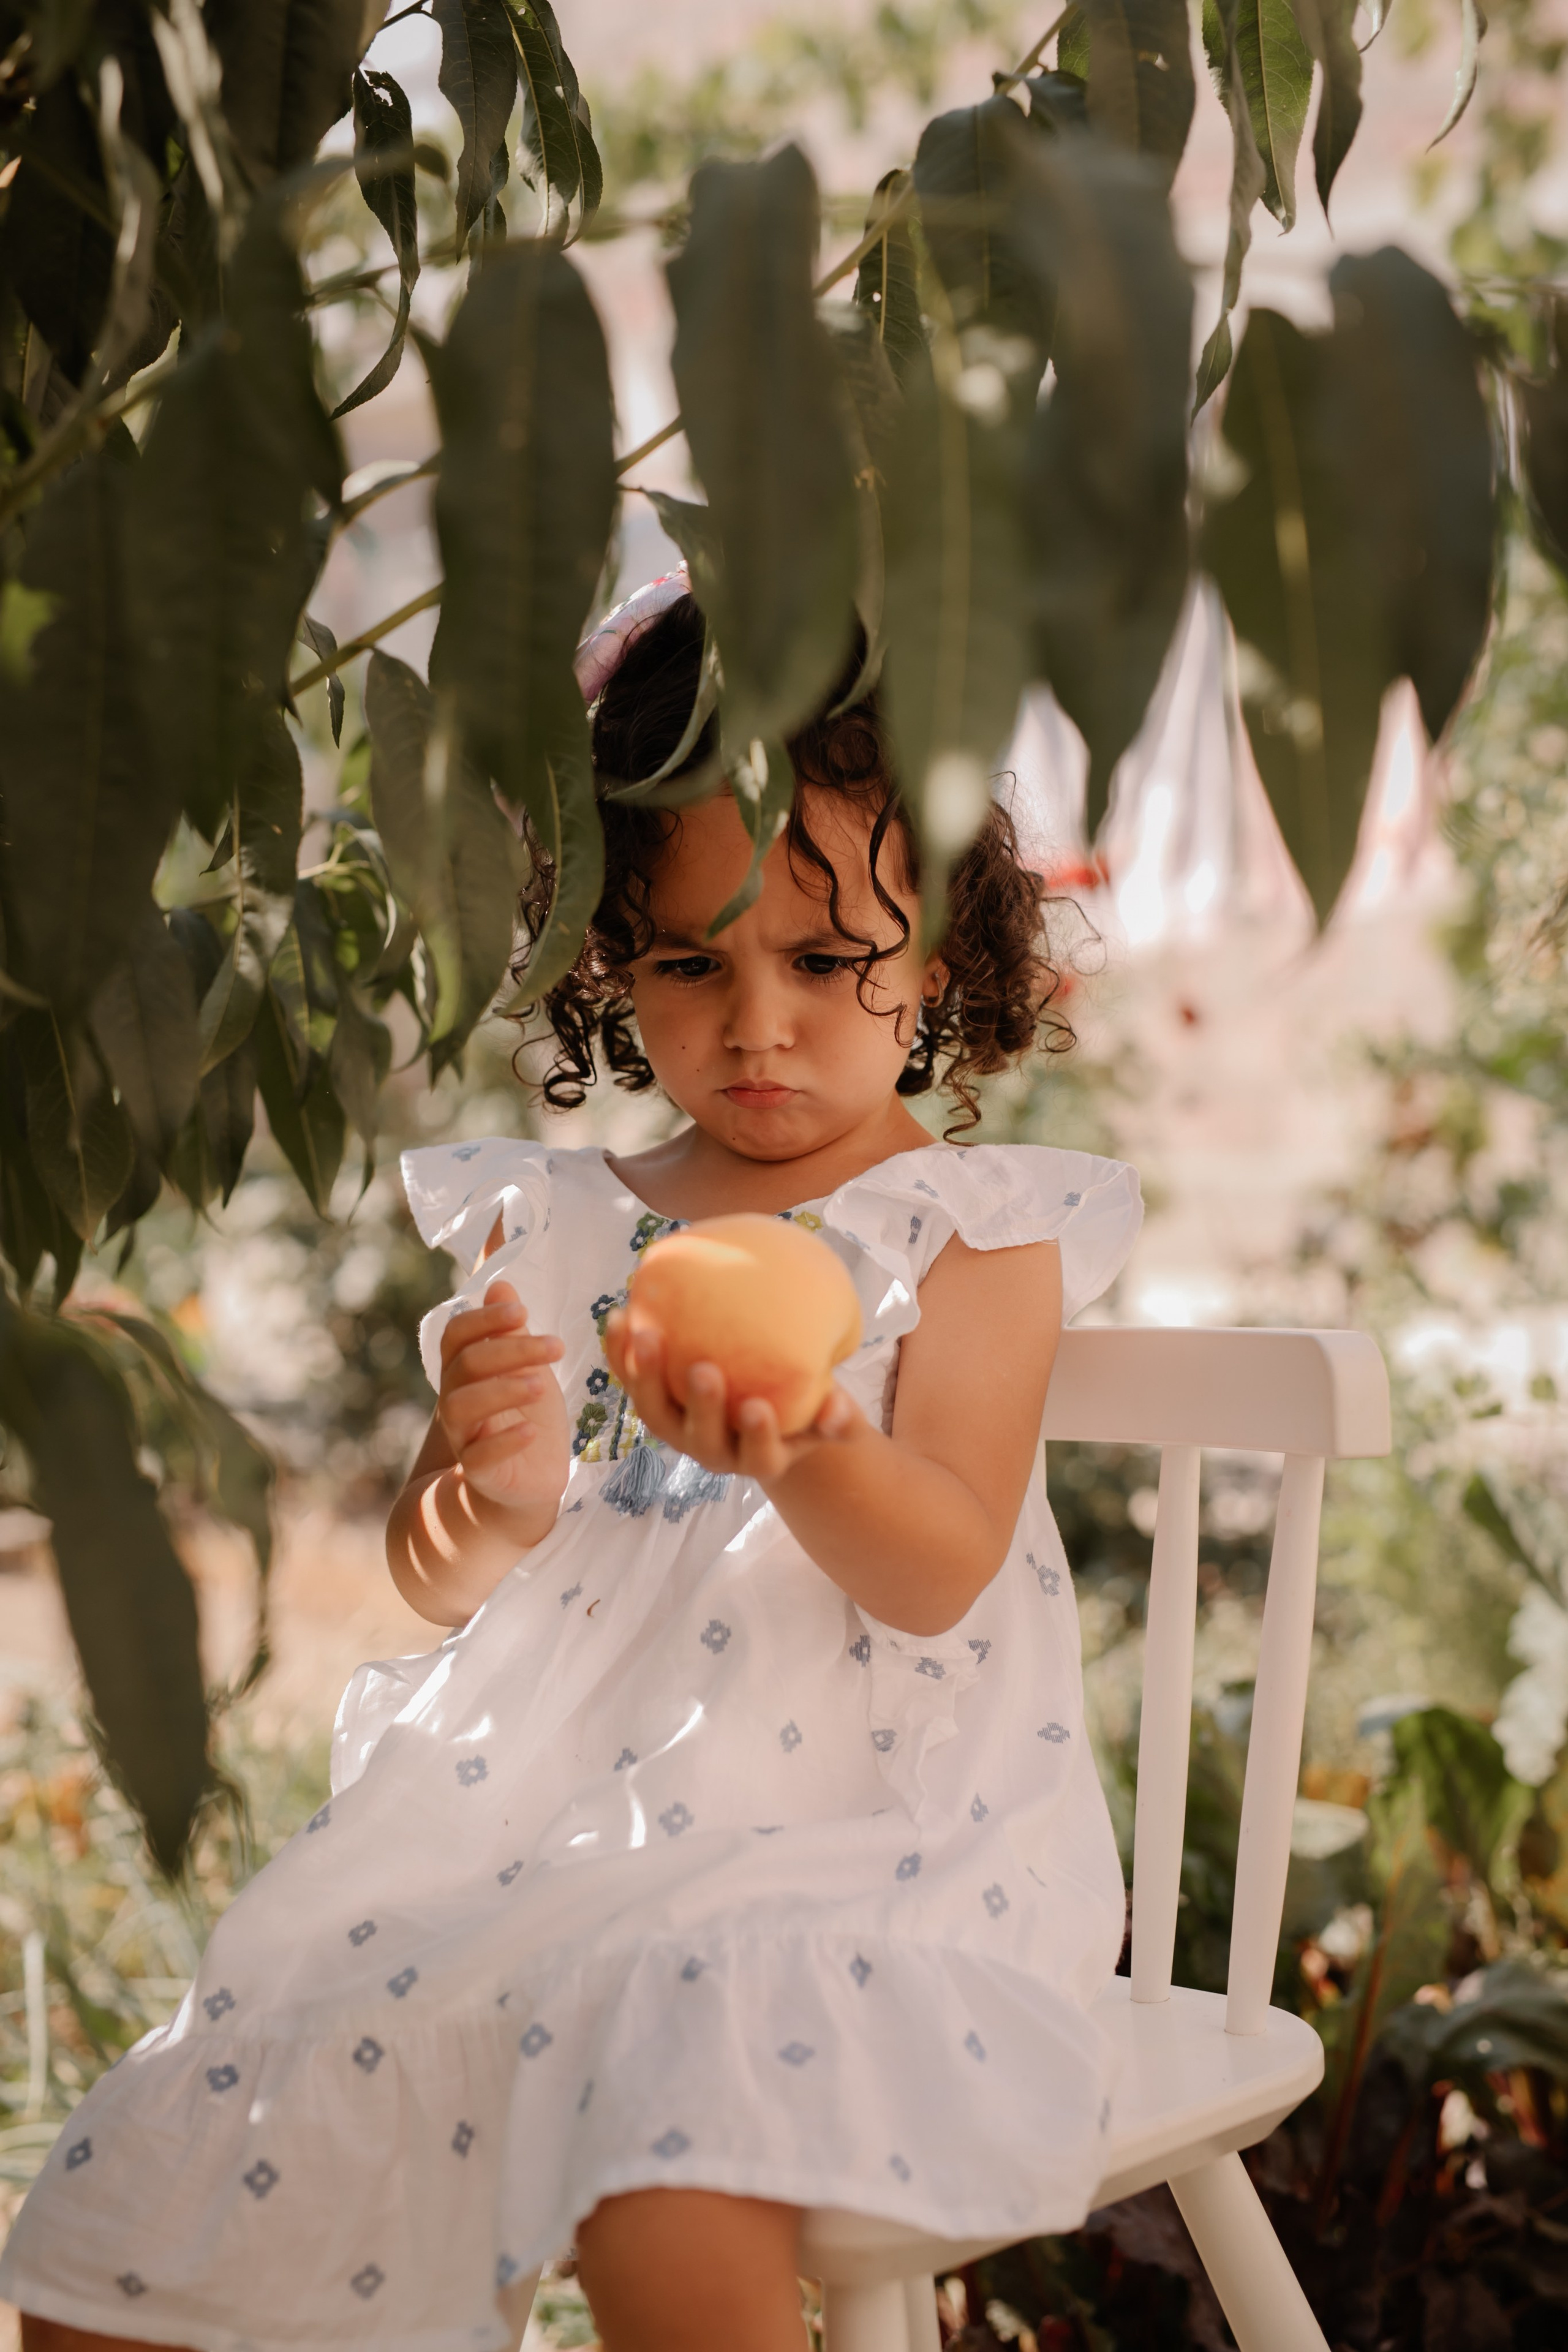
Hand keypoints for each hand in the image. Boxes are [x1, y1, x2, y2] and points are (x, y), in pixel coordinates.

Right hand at [438, 1281, 570, 1518]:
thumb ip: (511, 1331)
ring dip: (501, 1389)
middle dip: (510, 1349)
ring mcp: (464, 1436)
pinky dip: (503, 1440)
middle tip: (556, 1346)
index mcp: (465, 1369)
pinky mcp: (480, 1471)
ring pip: (461, 1406)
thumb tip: (501, 1284)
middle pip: (465, 1365)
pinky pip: (479, 1456)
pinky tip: (530, 1430)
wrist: (526, 1482)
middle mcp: (456, 1399)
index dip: (484, 1319)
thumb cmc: (524, 1415)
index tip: (523, 1312)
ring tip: (542, 1384)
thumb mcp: (527, 1367)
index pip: (456, 1335)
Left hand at [603, 1310, 860, 1484]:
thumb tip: (839, 1408)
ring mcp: (677, 1428)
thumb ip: (839, 1417)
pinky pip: (632, 1380)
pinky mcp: (653, 1402)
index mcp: (759, 1458)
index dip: (757, 1436)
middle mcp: (712, 1450)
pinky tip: (620, 1317)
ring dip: (646, 1376)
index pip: (758, 1456)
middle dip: (700, 1405)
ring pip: (655, 1412)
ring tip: (645, 1333)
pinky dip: (621, 1353)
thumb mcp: (826, 1416)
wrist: (760, 1402)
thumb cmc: (801, 1405)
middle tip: (702, 1368)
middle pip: (699, 1436)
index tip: (758, 1407)